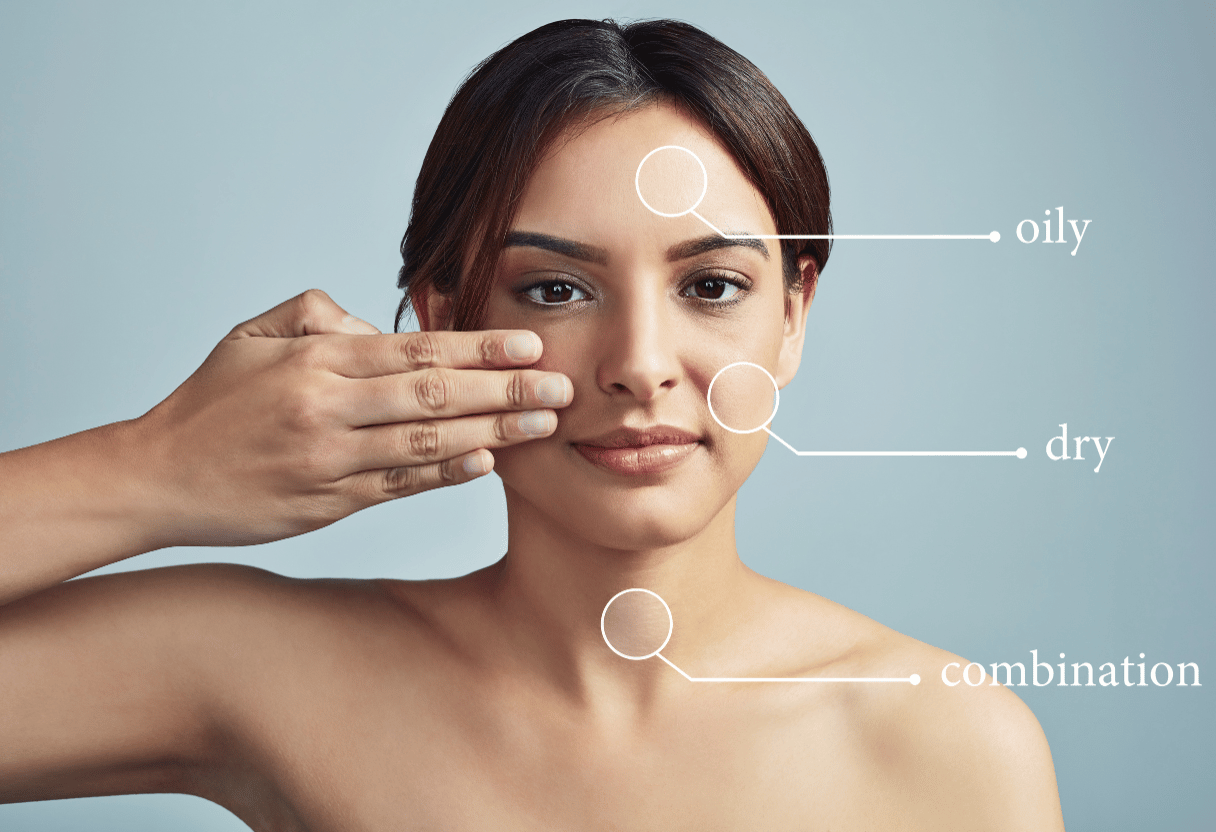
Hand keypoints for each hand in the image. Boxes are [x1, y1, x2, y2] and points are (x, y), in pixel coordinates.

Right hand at [132, 289, 570, 548]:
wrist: (159, 478)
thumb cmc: (211, 402)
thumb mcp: (252, 336)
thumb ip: (319, 315)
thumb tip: (378, 327)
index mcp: (316, 359)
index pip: (415, 349)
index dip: (479, 349)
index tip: (529, 346)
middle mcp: (328, 408)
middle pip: (435, 394)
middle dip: (505, 390)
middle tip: (561, 386)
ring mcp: (331, 460)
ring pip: (427, 441)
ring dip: (493, 433)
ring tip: (543, 425)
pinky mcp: (329, 503)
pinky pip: (402, 484)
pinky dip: (446, 473)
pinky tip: (487, 463)